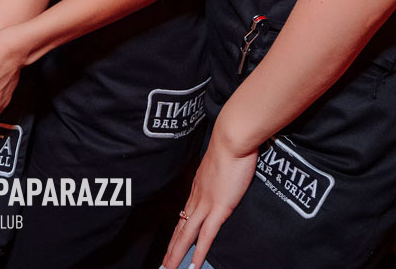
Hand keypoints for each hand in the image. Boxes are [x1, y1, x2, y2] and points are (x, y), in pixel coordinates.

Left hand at [160, 118, 258, 268]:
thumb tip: (223, 177)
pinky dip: (199, 252)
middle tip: (164, 264)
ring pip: (187, 235)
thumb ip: (219, 175)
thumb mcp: (221, 163)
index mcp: (197, 187)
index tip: (172, 242)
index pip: (184, 215)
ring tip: (169, 268)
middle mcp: (197, 198)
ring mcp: (206, 204)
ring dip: (177, 254)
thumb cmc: (230, 147)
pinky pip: (206, 236)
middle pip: (181, 228)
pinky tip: (193, 265)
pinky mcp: (219, 208)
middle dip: (172, 248)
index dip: (177, 231)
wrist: (231, 139)